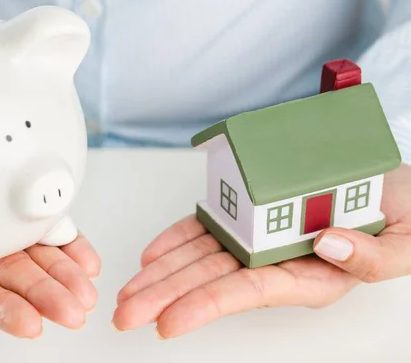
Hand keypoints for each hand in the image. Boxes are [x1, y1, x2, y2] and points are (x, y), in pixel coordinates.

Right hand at [0, 166, 99, 337]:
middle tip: (73, 309)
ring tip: (86, 287)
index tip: (30, 323)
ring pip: (37, 255)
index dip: (3, 311)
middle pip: (15, 281)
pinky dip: (69, 241)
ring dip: (64, 274)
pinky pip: (47, 224)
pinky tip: (87, 258)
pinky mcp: (16, 203)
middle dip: (46, 296)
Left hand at [113, 164, 410, 338]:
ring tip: (128, 290)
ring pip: (200, 258)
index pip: (244, 295)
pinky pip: (207, 229)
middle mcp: (273, 261)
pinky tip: (152, 256)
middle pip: (209, 281)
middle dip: (163, 297)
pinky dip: (177, 240)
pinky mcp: (247, 215)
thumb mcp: (401, 243)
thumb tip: (328, 243)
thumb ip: (369, 255)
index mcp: (306, 277)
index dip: (202, 308)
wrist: (389, 186)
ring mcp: (256, 238)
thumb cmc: (398, 216)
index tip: (166, 323)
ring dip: (161, 273)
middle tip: (126, 314)